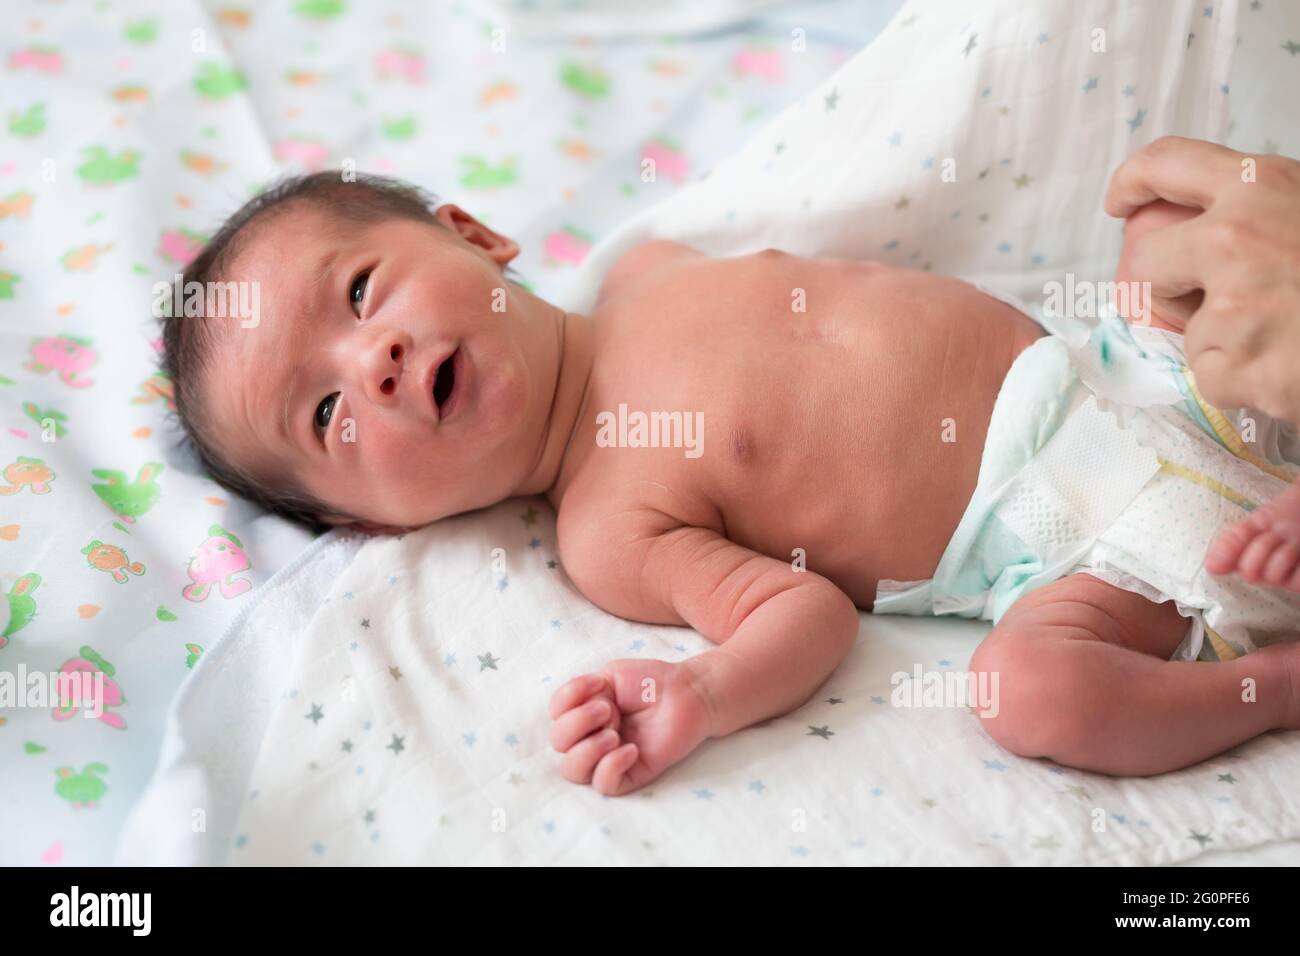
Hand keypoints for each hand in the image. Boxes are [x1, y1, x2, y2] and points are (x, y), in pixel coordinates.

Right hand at [548, 658, 713, 795]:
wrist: (688, 692)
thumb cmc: (650, 683)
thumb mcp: (610, 676)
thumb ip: (583, 692)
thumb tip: (573, 716)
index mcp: (583, 710)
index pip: (555, 713)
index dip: (568, 698)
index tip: (599, 683)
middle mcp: (590, 735)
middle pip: (559, 743)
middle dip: (578, 722)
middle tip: (609, 709)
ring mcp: (608, 757)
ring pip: (573, 770)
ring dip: (587, 749)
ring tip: (614, 734)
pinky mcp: (630, 774)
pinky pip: (604, 785)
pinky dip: (610, 768)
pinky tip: (631, 750)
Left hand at [1104, 136, 1299, 422]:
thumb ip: (1265, 212)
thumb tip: (1205, 227)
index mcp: (1259, 185)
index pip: (1166, 161)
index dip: (1132, 181)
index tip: (1120, 202)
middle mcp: (1233, 236)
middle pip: (1144, 260)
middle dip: (1162, 285)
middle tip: (1209, 300)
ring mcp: (1231, 304)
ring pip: (1187, 329)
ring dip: (1223, 342)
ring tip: (1286, 336)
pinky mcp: (1233, 366)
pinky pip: (1212, 378)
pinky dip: (1243, 382)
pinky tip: (1289, 368)